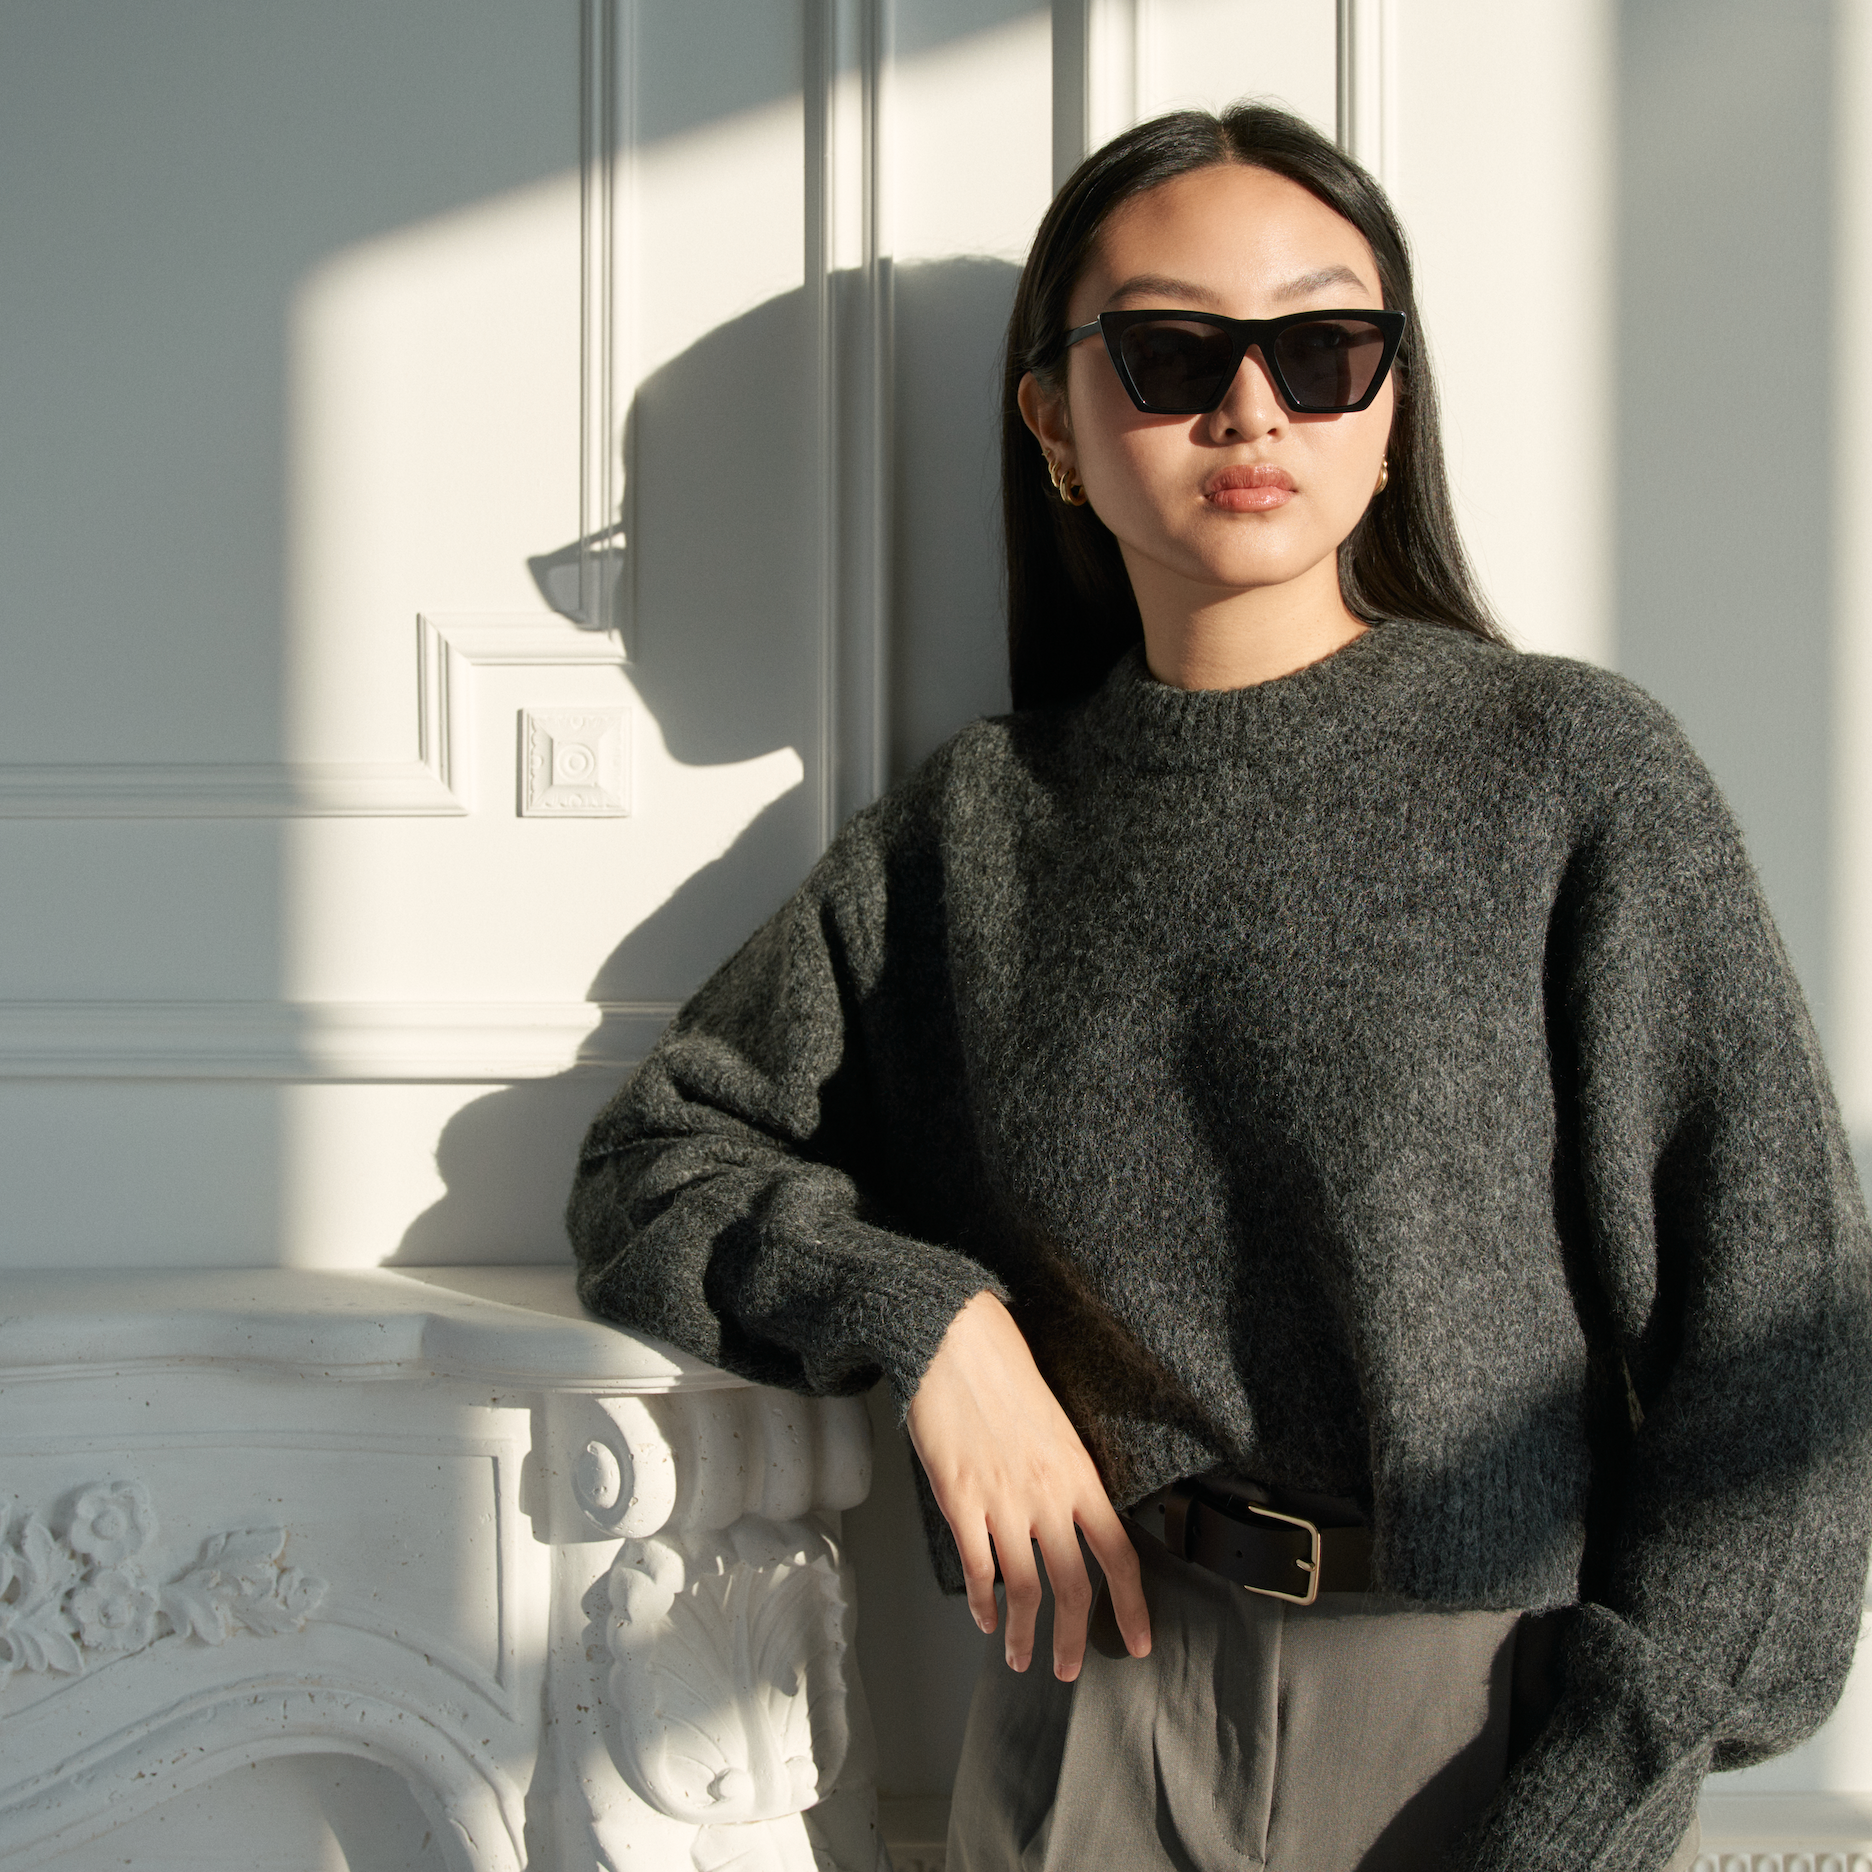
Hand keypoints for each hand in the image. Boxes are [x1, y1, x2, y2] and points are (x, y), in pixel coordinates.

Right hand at [905, 1289, 1150, 1679]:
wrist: (955, 1341)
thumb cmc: (1004, 1371)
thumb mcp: (1055, 1423)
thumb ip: (1066, 1474)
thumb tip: (1071, 1518)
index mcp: (1079, 1474)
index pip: (1119, 1554)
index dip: (1131, 1606)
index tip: (1138, 1642)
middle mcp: (1047, 1494)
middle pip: (1072, 1586)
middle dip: (1072, 1638)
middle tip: (1067, 1667)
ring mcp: (1002, 1500)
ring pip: (1024, 1589)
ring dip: (1024, 1634)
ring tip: (1020, 1656)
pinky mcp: (960, 1499)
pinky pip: (978, 1568)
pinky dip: (983, 1604)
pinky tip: (985, 1618)